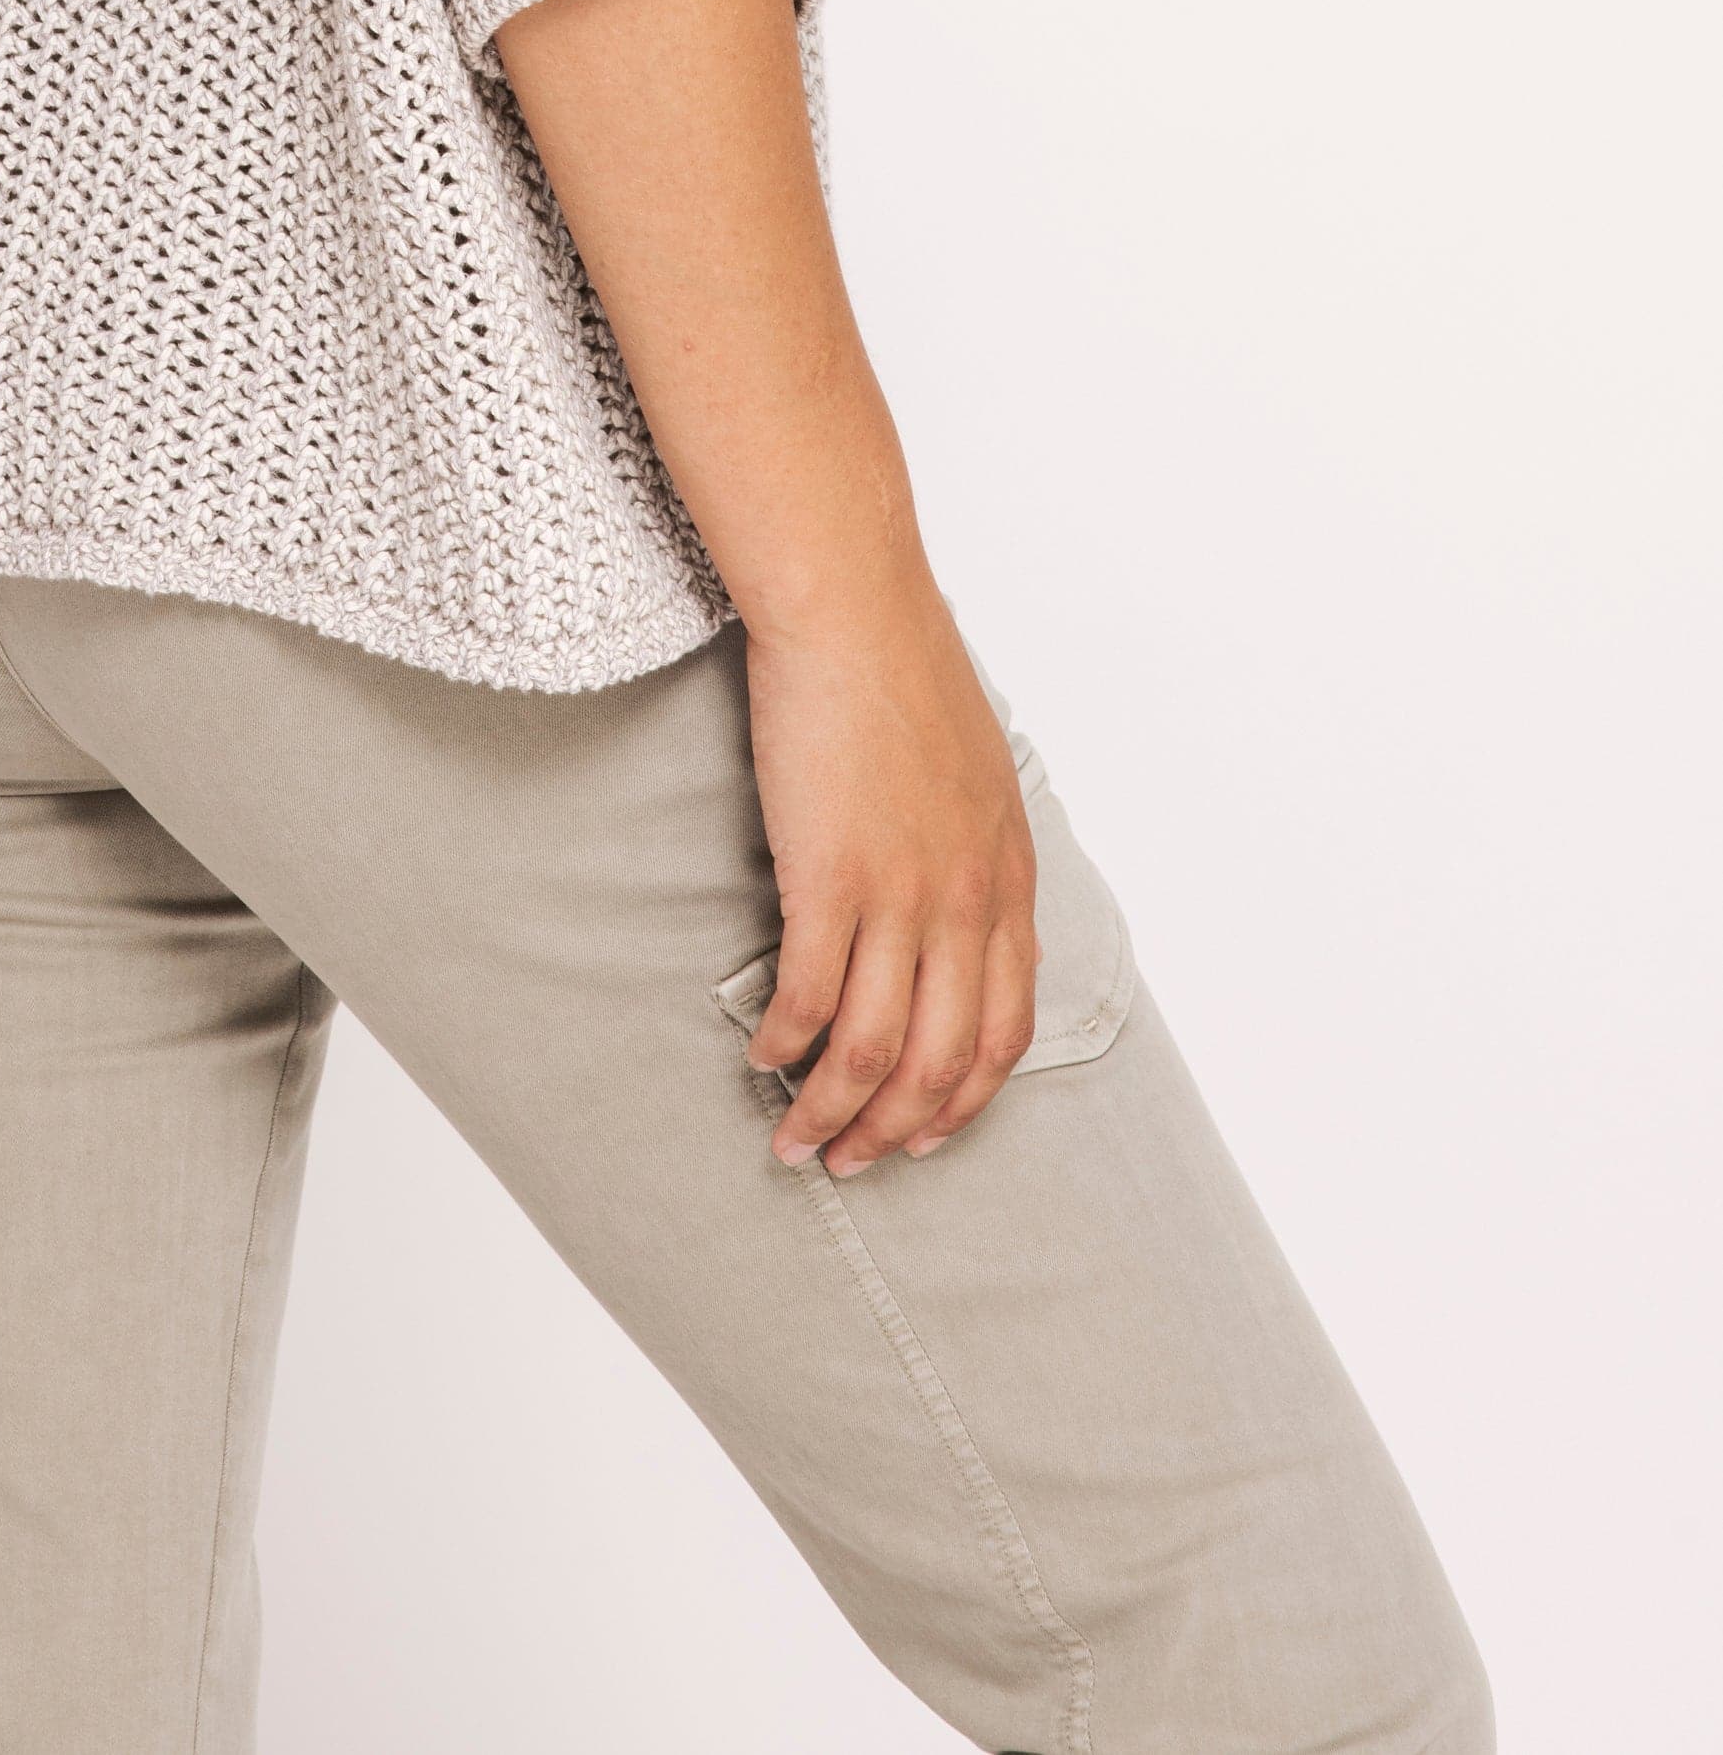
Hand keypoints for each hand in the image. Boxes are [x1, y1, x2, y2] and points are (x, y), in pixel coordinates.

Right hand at [742, 577, 1037, 1177]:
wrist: (854, 609)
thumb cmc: (904, 670)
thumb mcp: (979, 773)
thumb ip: (979, 851)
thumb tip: (965, 908)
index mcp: (1007, 880)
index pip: (1004, 1031)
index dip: (963, 1099)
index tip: (925, 1131)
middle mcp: (966, 903)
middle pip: (941, 1062)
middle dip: (897, 1133)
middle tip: (854, 1161)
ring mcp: (901, 896)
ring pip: (875, 1052)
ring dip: (834, 1113)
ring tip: (798, 1143)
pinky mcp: (830, 878)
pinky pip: (809, 998)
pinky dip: (786, 1046)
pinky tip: (762, 1057)